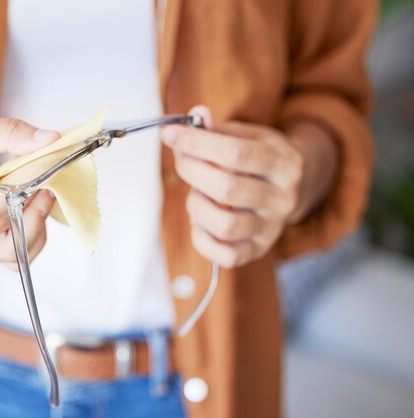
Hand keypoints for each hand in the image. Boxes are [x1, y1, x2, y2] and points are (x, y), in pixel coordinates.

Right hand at [0, 103, 58, 262]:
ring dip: (34, 222)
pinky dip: (30, 232)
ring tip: (43, 188)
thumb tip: (50, 140)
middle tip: (48, 174)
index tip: (40, 174)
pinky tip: (34, 204)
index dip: (12, 197)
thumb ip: (6, 134)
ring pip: (9, 251)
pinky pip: (11, 250)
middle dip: (28, 206)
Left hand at [161, 105, 335, 267]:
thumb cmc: (259, 159)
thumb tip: (196, 115)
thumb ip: (218, 129)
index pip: (235, 154)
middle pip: (227, 189)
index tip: (170, 134)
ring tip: (196, 193)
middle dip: (191, 171)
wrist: (294, 189)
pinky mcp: (257, 250)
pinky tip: (200, 220)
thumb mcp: (247, 135)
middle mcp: (282, 199)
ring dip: (196, 206)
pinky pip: (225, 255)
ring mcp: (271, 229)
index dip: (196, 143)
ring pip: (224, 224)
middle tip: (181, 160)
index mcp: (283, 163)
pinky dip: (201, 238)